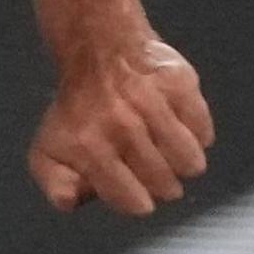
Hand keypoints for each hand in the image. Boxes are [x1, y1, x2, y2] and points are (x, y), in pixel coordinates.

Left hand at [29, 37, 212, 215]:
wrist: (98, 49)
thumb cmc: (79, 109)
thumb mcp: (50, 149)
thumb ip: (56, 184)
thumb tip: (70, 201)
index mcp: (88, 145)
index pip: (131, 199)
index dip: (139, 203)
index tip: (140, 196)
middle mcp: (120, 124)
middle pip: (164, 183)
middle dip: (164, 187)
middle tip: (156, 173)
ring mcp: (152, 102)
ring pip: (189, 160)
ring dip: (185, 164)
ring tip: (171, 154)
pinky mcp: (179, 84)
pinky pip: (203, 130)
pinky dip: (198, 136)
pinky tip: (180, 128)